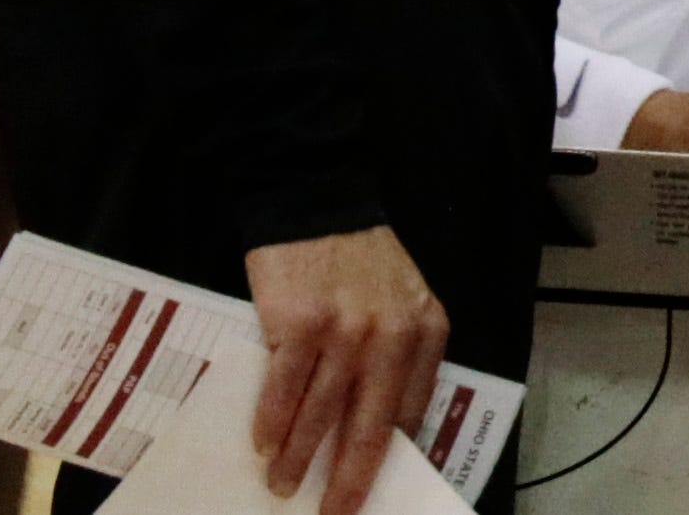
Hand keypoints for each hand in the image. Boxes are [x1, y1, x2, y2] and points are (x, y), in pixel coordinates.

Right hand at [243, 226, 446, 514]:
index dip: (390, 459)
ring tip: (284, 487)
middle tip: (335, 514)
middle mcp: (391, 335)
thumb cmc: (357, 262)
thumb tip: (376, 430)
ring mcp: (345, 330)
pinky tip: (263, 446)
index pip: (410, 413)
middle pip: (370, 427)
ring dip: (299, 460)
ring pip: (321, 415)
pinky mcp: (299, 324)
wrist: (318, 204)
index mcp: (425, 331)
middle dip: (350, 480)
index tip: (374, 492)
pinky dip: (271, 424)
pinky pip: (283, 389)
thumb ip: (396, 356)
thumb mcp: (400, 303)